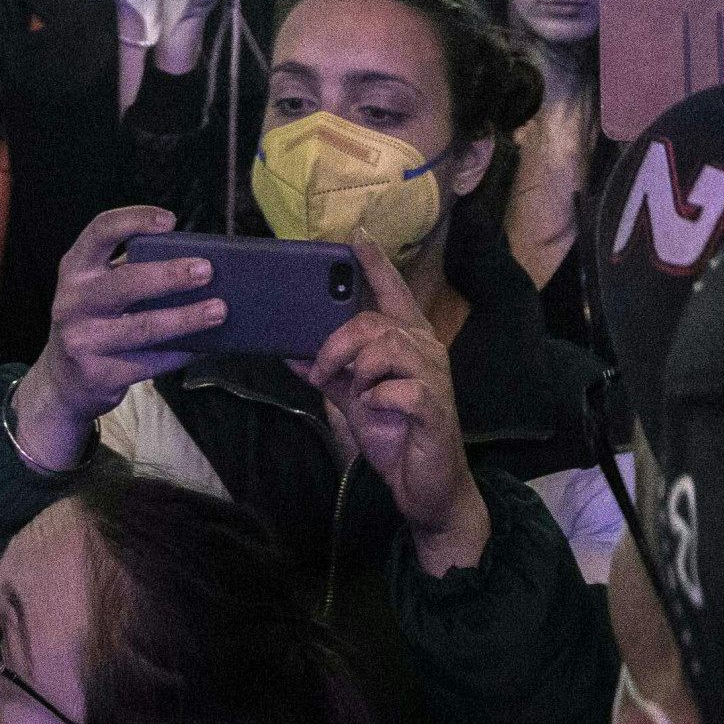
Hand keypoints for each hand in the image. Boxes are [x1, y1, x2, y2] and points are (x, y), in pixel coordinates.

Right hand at [10, 207, 225, 468]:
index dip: (134, 220)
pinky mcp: (98, 374)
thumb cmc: (96, 321)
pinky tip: (205, 346)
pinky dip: (181, 352)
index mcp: (76, 268)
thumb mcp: (99, 288)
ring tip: (219, 310)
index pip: (100, 231)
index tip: (170, 221)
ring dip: (186, 318)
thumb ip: (132, 272)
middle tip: (207, 270)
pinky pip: (149, 362)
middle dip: (170, 275)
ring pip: (143, 327)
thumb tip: (197, 264)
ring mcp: (82, 340)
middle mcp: (73, 301)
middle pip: (126, 283)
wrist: (63, 382)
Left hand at [304, 238, 488, 576]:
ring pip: (386, 347)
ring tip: (352, 392)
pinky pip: (400, 388)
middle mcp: (424, 350)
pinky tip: (375, 410)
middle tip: (322, 369)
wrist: (425, 487)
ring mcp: (433, 377)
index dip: (375, 264)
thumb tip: (288, 352)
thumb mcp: (352, 399)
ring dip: (356, 370)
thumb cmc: (393, 434)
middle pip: (374, 322)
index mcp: (407, 341)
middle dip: (338, 343)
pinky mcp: (435, 407)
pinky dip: (378, 398)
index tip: (355, 236)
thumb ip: (327, 373)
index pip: (393, 292)